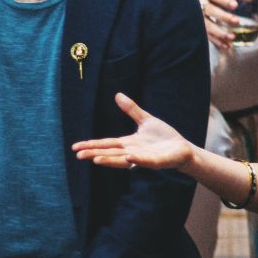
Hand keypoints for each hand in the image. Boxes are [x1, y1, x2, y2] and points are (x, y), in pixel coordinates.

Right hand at [72, 93, 194, 170]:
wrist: (182, 148)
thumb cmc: (163, 137)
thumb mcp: (145, 120)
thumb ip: (131, 109)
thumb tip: (117, 95)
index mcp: (128, 143)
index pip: (106, 144)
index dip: (91, 145)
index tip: (75, 147)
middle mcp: (132, 152)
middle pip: (110, 153)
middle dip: (95, 154)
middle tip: (78, 156)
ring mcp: (143, 158)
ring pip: (124, 160)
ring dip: (110, 160)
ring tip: (96, 160)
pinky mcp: (157, 162)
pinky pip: (146, 161)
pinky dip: (137, 159)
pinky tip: (129, 157)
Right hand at [197, 0, 251, 51]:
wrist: (189, 1)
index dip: (224, 0)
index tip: (235, 5)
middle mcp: (200, 4)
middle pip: (210, 10)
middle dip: (223, 16)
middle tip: (237, 21)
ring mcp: (197, 17)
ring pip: (207, 25)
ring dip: (219, 32)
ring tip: (232, 37)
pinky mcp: (197, 28)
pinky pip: (206, 35)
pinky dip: (217, 41)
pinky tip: (227, 45)